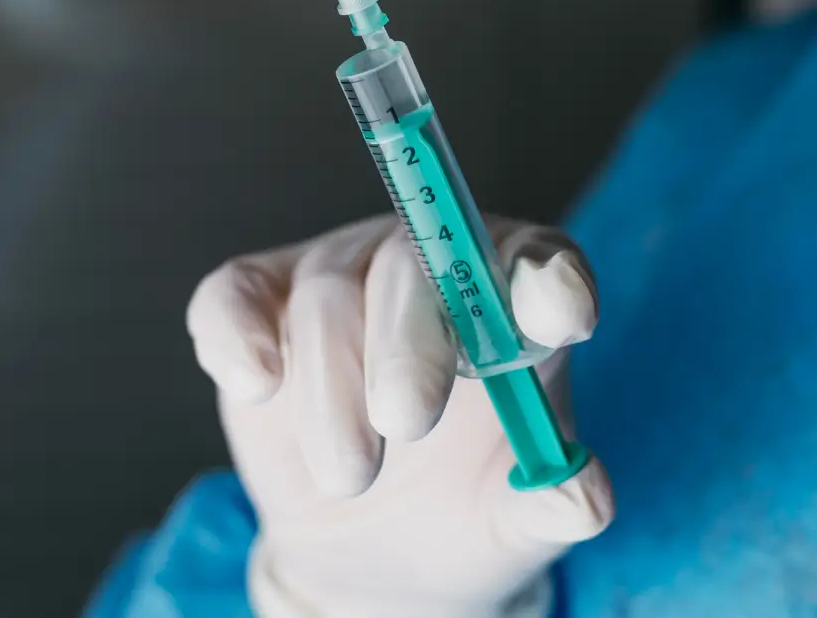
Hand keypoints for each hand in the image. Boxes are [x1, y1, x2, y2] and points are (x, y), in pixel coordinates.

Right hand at [186, 216, 612, 617]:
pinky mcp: (260, 306)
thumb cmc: (465, 509)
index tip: (560, 315)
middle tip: (408, 421)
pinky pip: (234, 296)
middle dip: (410, 342)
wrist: (377, 550)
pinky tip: (256, 381)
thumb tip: (582, 496)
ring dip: (332, 386)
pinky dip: (237, 331)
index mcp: (513, 303)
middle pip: (419, 264)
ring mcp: (342, 278)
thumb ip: (553, 506)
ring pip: (329, 295)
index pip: (541, 265)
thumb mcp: (516, 522)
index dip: (550, 281)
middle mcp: (430, 266)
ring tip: (351, 474)